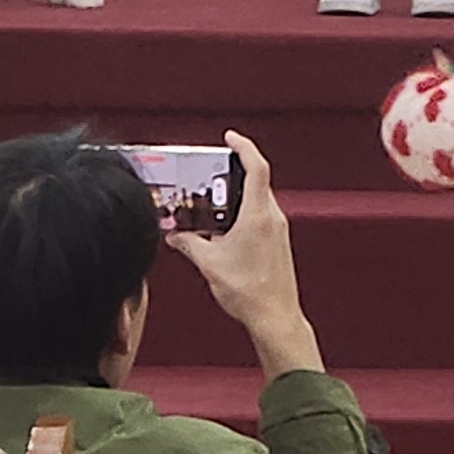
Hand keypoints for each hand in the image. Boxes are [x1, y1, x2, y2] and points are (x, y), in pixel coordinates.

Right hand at [169, 134, 321, 377]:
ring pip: (258, 200)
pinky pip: (260, 216)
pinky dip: (243, 213)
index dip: (244, 146)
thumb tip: (174, 235)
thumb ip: (189, 244)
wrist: (275, 317)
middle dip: (233, 173)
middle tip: (211, 171)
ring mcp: (278, 230)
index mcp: (258, 216)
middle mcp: (272, 218)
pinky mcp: (278, 242)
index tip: (230, 137)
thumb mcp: (209, 264)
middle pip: (256, 181)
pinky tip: (224, 230)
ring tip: (212, 203)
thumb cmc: (249, 293)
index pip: (257, 167)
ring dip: (236, 196)